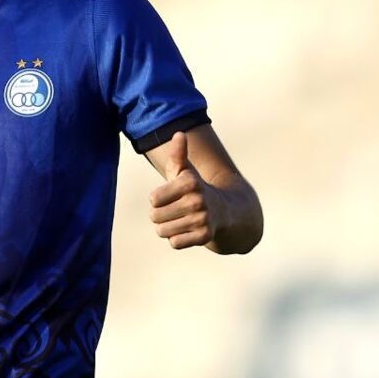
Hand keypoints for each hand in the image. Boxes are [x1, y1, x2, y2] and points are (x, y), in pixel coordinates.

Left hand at [148, 131, 222, 249]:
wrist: (225, 210)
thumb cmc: (194, 188)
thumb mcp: (185, 170)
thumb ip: (178, 153)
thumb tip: (179, 134)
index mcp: (189, 182)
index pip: (153, 199)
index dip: (158, 199)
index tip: (171, 196)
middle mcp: (197, 200)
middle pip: (155, 217)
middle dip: (160, 215)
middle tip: (176, 210)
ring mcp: (202, 219)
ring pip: (163, 231)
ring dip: (168, 228)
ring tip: (181, 220)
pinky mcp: (205, 237)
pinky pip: (175, 243)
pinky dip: (177, 239)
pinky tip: (188, 230)